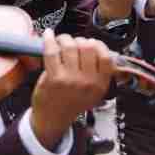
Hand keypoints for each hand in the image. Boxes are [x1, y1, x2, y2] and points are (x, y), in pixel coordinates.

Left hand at [29, 30, 113, 150]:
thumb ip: (99, 72)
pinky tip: (48, 36)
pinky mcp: (53, 78)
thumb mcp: (94, 92)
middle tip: (73, 43)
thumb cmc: (72, 102)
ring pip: (70, 46)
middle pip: (87, 47)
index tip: (91, 43)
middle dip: (79, 40)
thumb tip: (96, 45)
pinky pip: (52, 51)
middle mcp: (87, 82)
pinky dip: (49, 39)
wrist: (53, 119)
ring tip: (60, 42)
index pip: (106, 57)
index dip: (98, 45)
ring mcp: (70, 80)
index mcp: (100, 85)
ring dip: (64, 39)